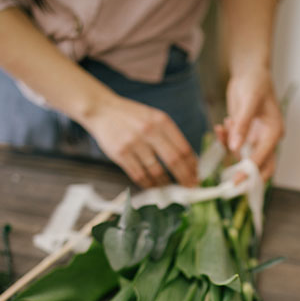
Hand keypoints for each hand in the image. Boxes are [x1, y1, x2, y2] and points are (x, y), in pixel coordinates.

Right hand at [82, 94, 197, 188]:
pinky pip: (139, 176)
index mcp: (161, 121)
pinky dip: (149, 185)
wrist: (101, 109)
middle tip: (190, 188)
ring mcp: (134, 143)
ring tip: (173, 191)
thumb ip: (169, 136)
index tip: (197, 176)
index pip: (183, 148)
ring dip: (167, 185)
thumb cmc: (132, 117)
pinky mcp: (120, 154)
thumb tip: (188, 161)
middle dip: (185, 178)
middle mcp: (149, 131)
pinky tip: (154, 188)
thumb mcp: (154, 118)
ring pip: (156, 172)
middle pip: (174, 161)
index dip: (192, 166)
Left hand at [215, 68, 282, 180]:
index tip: (237, 181)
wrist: (249, 72)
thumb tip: (235, 148)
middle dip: (245, 175)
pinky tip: (221, 126)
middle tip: (229, 183)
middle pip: (260, 167)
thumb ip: (242, 125)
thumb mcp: (249, 101)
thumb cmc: (255, 82)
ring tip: (226, 126)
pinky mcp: (243, 136)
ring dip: (230, 148)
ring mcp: (254, 139)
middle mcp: (266, 139)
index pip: (263, 159)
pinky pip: (232, 146)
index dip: (250, 171)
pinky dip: (224, 140)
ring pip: (241, 157)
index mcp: (274, 132)